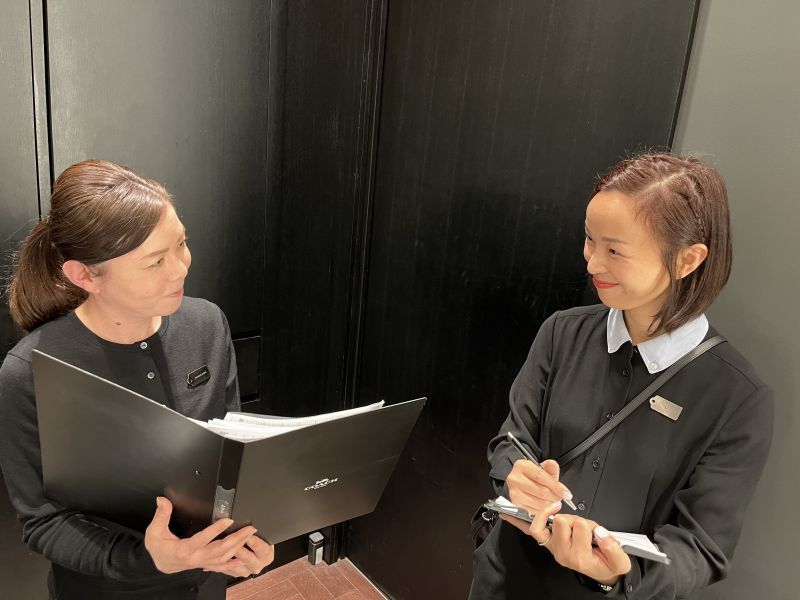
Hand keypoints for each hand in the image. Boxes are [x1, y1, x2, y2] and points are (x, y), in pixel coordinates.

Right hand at [144, 496, 267, 574]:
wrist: (160, 564)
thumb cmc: (158, 547)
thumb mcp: (154, 531)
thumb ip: (161, 515)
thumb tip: (162, 500)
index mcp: (184, 550)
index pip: (202, 539)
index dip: (215, 530)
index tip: (228, 520)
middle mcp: (195, 558)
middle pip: (219, 550)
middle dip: (236, 539)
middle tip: (249, 528)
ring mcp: (202, 563)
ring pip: (223, 557)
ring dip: (238, 546)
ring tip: (250, 535)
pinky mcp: (206, 564)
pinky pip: (222, 567)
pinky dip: (234, 564)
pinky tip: (244, 559)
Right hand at [506, 458, 571, 515]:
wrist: (521, 484)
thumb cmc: (533, 477)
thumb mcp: (543, 469)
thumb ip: (550, 468)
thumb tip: (552, 465)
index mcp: (522, 466)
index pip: (541, 476)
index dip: (556, 486)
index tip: (566, 494)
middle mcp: (515, 479)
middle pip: (541, 491)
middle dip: (555, 497)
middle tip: (560, 498)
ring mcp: (514, 493)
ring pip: (540, 503)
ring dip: (550, 505)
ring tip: (553, 501)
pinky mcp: (516, 505)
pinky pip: (535, 511)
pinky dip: (543, 511)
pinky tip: (545, 506)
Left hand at [529, 510, 630, 585]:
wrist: (600, 572)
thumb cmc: (607, 565)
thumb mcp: (620, 561)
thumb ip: (613, 548)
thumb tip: (600, 532)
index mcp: (579, 557)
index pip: (581, 526)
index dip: (592, 524)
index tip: (598, 533)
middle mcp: (563, 553)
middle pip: (562, 520)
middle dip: (577, 519)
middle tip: (587, 529)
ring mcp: (553, 548)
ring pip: (553, 520)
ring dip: (566, 518)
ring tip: (576, 527)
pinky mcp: (548, 542)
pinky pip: (535, 529)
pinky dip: (538, 518)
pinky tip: (543, 511)